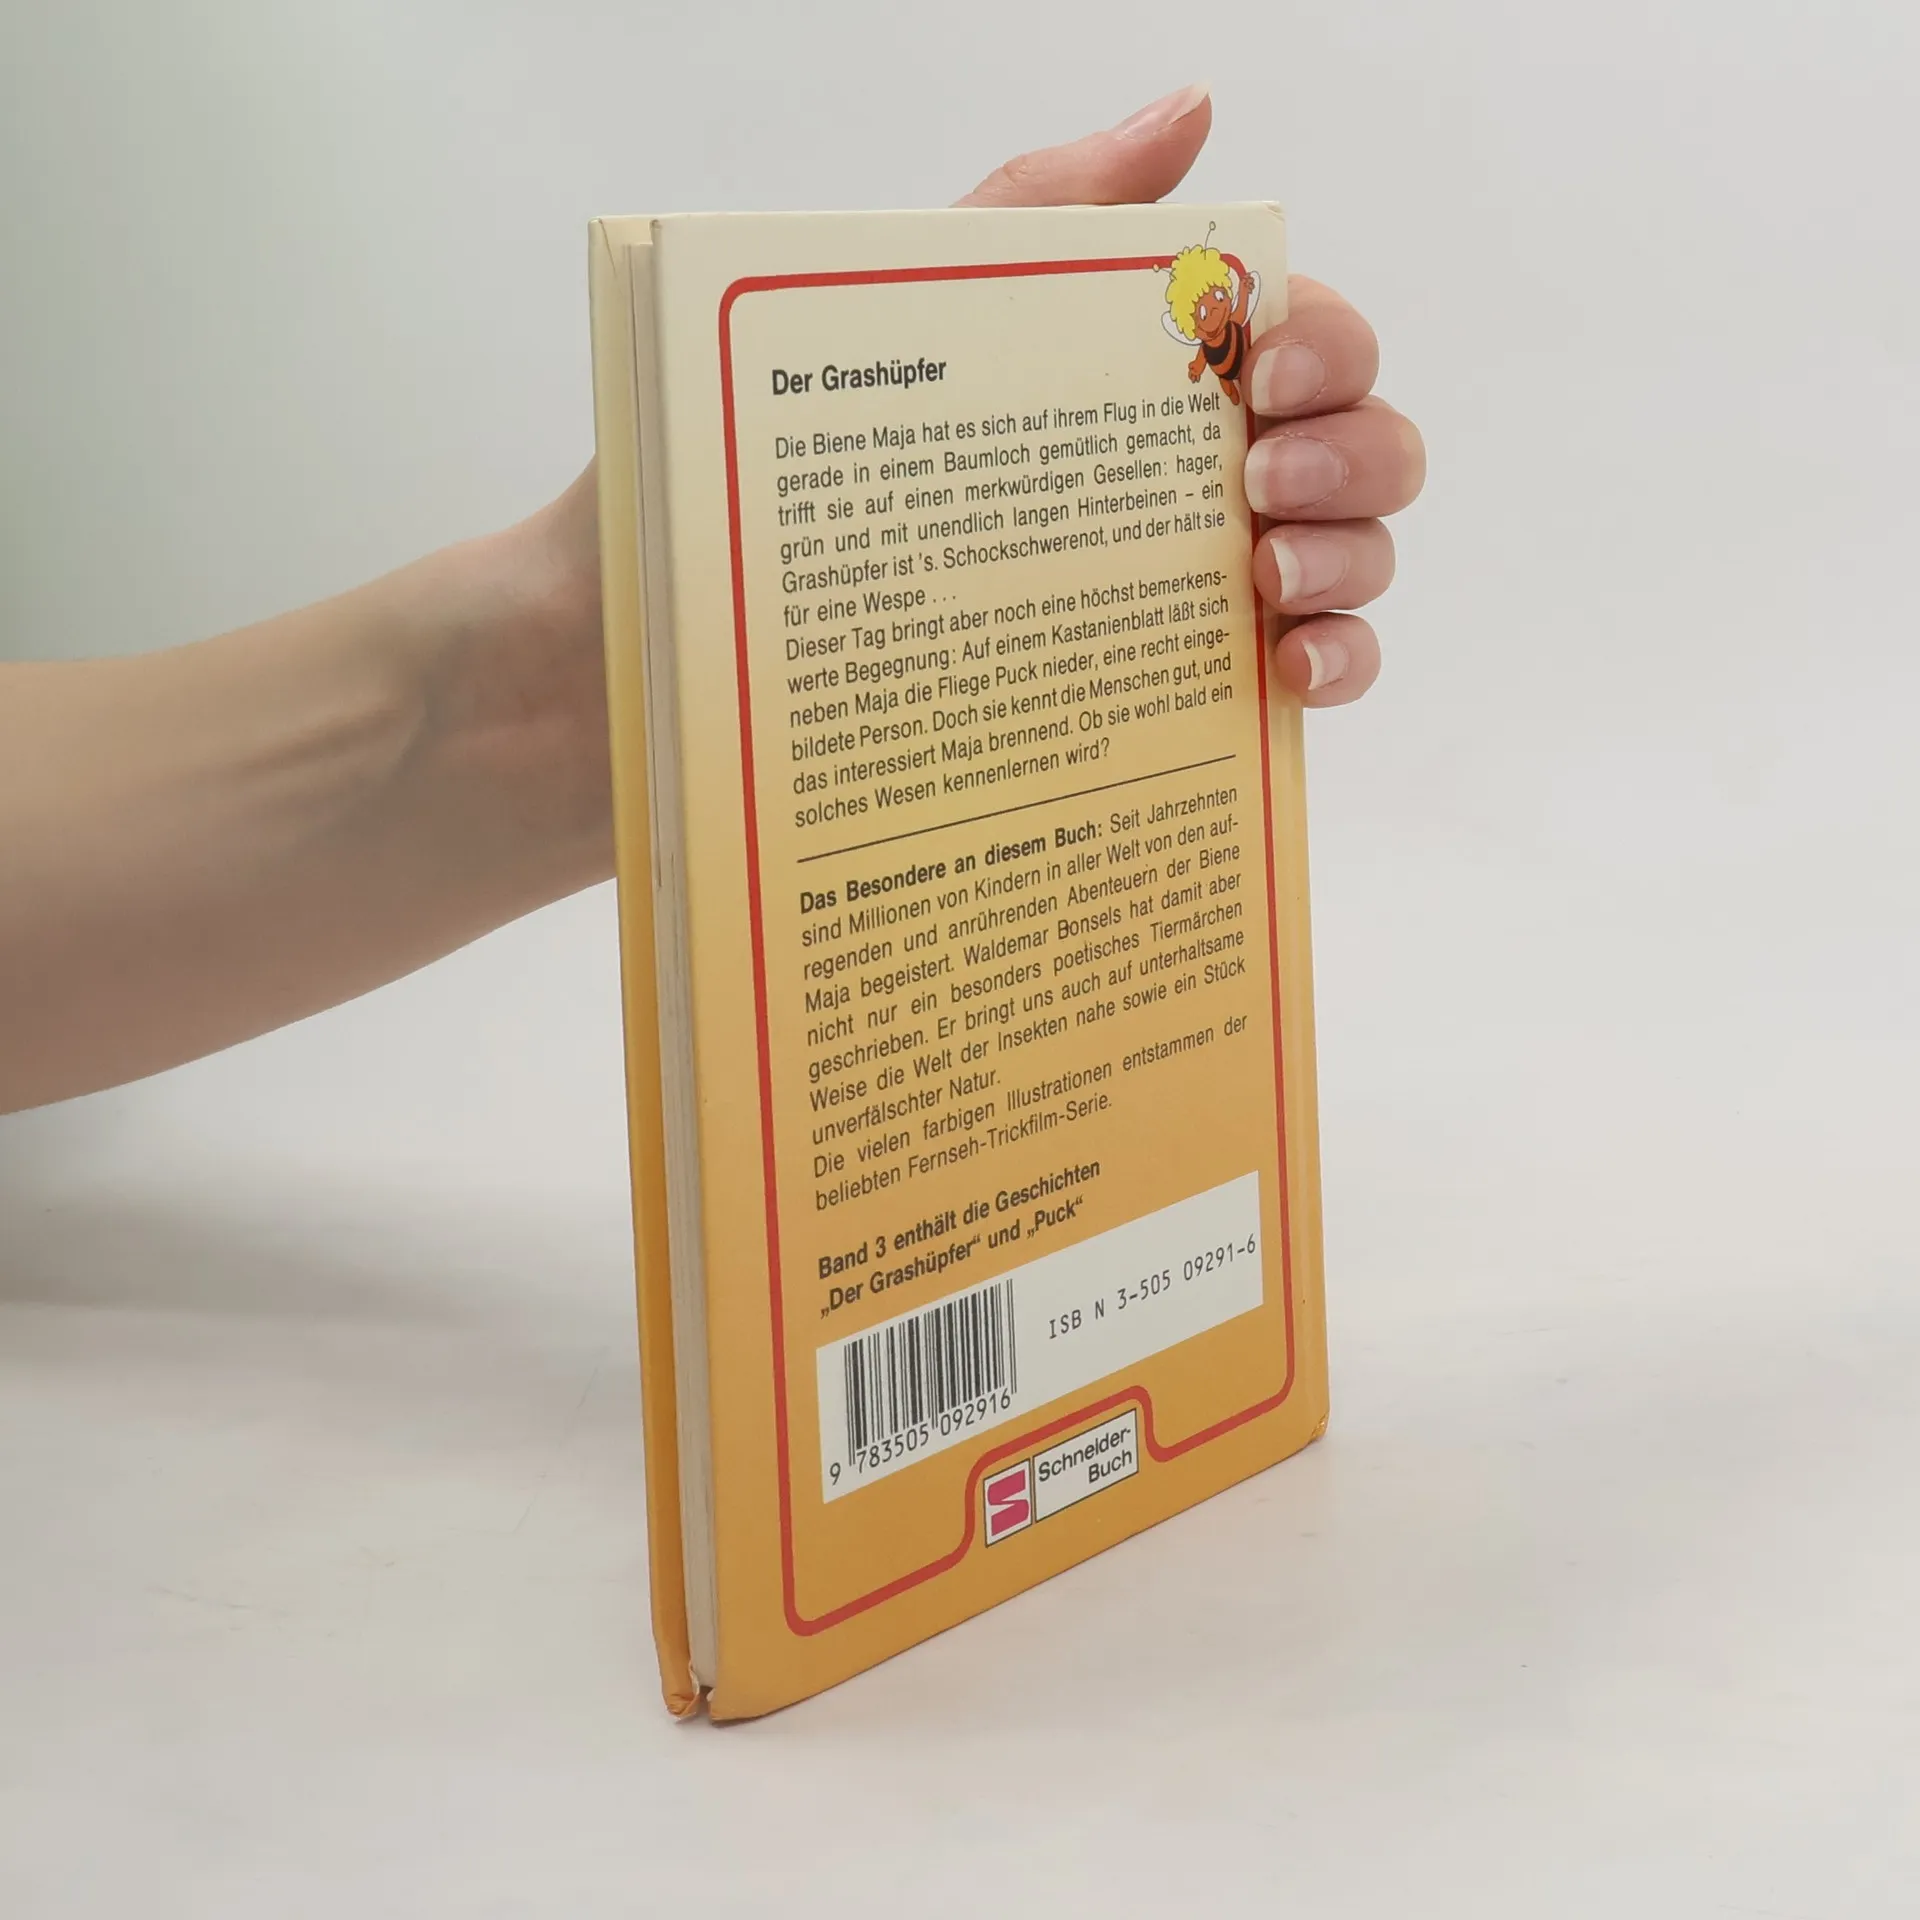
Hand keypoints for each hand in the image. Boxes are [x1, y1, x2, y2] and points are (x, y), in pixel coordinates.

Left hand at [961, 85, 1425, 705]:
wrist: (839, 566)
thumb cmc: (909, 421)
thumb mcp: (966, 289)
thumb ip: (1075, 197)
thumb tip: (1189, 111)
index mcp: (1208, 378)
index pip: (1328, 343)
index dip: (1329, 350)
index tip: (1264, 373)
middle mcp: (1249, 472)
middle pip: (1377, 447)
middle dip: (1347, 455)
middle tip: (1258, 479)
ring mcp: (1252, 575)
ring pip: (1369, 554)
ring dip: (1346, 557)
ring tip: (1266, 575)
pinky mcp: (1234, 671)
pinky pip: (1337, 666)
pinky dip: (1340, 663)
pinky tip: (1289, 666)